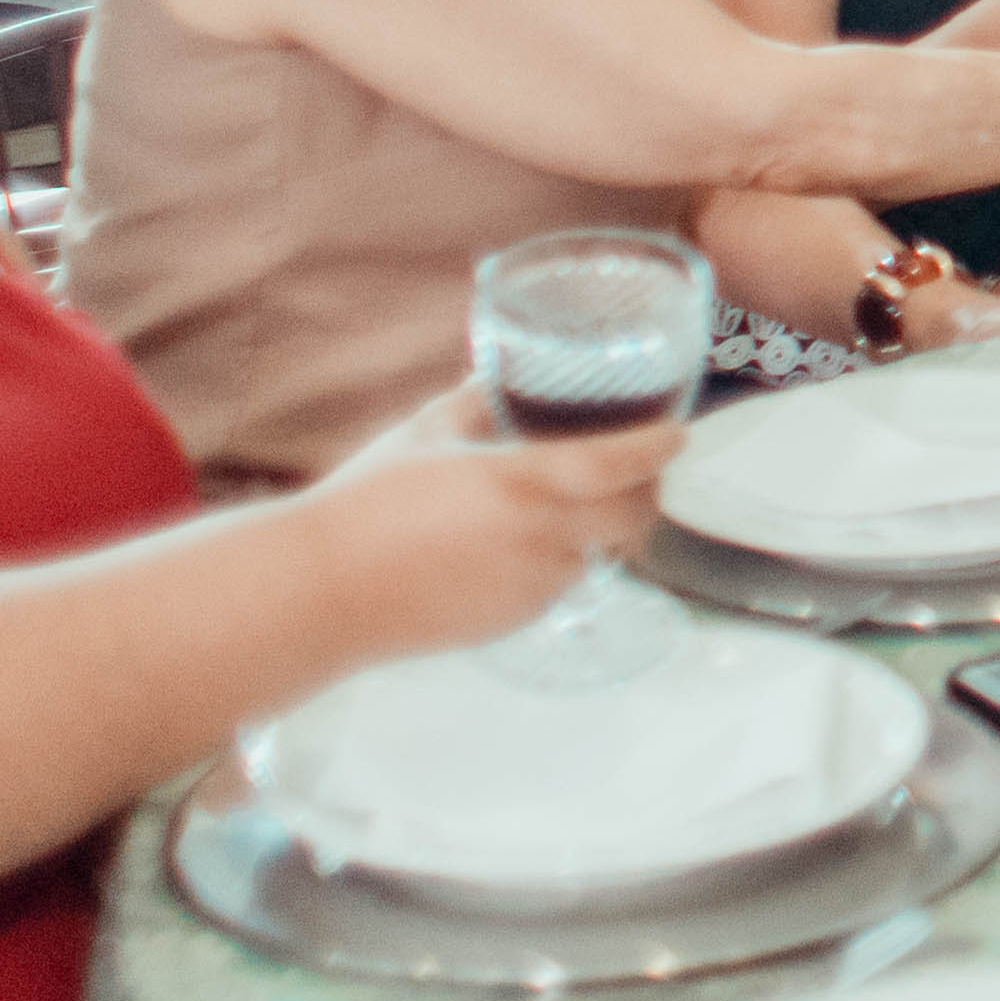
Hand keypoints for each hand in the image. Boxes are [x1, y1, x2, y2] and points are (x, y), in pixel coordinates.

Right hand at [295, 381, 680, 649]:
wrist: (321, 593)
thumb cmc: (365, 504)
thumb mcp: (425, 432)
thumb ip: (478, 404)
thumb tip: (505, 379)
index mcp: (522, 483)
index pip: (621, 462)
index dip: (658, 446)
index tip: (679, 432)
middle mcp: (540, 539)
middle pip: (633, 518)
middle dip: (646, 493)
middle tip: (639, 471)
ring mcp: (530, 588)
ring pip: (598, 555)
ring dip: (601, 529)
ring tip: (576, 502)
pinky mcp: (511, 622)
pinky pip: (558, 586)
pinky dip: (561, 560)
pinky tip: (524, 542)